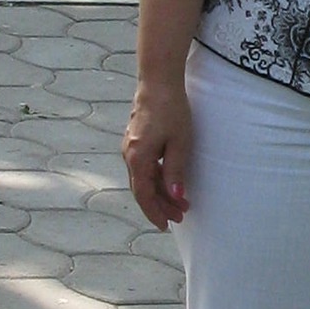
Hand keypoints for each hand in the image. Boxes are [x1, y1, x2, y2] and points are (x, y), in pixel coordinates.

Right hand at [122, 81, 193, 230]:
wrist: (158, 82)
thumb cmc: (171, 110)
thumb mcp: (179, 143)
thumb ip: (175, 171)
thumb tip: (175, 196)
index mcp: (137, 158)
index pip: (144, 195)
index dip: (155, 212)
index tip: (167, 225)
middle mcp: (129, 155)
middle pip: (142, 190)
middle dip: (161, 205)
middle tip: (180, 215)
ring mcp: (130, 148)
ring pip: (143, 179)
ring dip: (160, 192)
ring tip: (180, 202)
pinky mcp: (136, 141)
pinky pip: (144, 167)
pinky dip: (156, 179)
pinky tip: (169, 183)